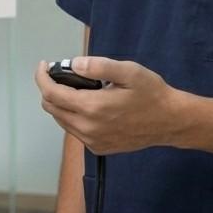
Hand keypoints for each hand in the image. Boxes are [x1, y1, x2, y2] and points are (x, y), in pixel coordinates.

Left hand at [35, 56, 176, 155]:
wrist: (170, 122)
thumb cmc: (151, 94)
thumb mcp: (128, 71)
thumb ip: (98, 66)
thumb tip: (73, 64)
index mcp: (92, 107)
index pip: (51, 93)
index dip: (42, 77)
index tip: (44, 65)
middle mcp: (88, 128)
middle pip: (51, 108)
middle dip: (49, 88)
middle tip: (59, 74)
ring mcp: (93, 141)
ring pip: (61, 120)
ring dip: (60, 103)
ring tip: (74, 88)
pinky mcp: (99, 148)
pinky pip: (75, 131)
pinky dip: (72, 116)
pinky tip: (86, 105)